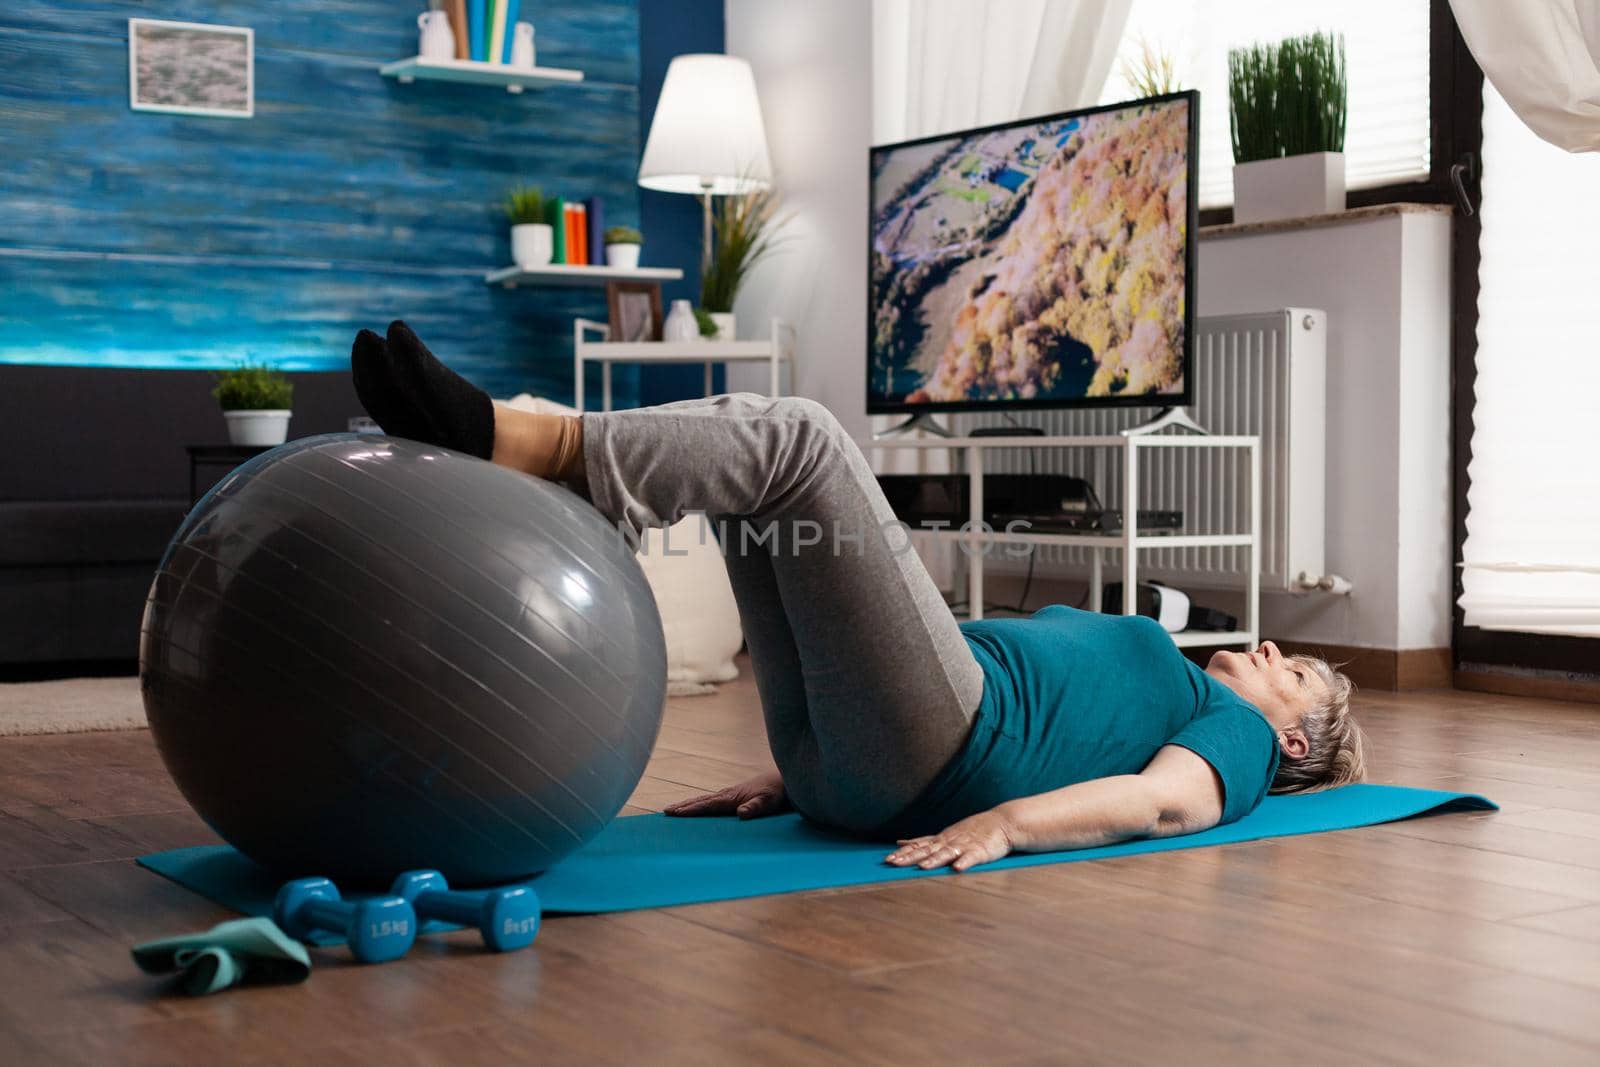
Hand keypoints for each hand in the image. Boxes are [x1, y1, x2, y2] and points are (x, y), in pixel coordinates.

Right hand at [663, 770, 787, 818]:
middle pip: (701, 801)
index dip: (690, 809)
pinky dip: (700, 804)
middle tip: (665, 812)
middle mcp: (727, 795)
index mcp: (731, 797)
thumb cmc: (777, 792)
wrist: (784, 780)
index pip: (707, 805)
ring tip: (674, 810)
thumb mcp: (768, 802)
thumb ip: (755, 807)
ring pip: (705, 800)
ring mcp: (730, 794)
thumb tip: (740, 814)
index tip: (675, 813)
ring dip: (689, 805)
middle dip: (683, 806)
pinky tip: (698, 808)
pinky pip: (712, 802)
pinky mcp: (735, 796)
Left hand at [884, 808, 1017, 872]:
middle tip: (895, 864)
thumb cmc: (973, 830)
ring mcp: (965, 845)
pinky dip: (964, 862)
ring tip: (923, 867)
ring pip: (947, 853)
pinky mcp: (981, 851)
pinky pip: (972, 857)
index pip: (919, 845)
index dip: (904, 853)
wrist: (1002, 822)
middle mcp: (949, 841)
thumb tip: (901, 842)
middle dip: (910, 857)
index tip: (888, 860)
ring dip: (934, 860)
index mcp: (941, 839)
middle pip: (927, 850)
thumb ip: (925, 840)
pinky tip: (957, 869)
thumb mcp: (945, 834)